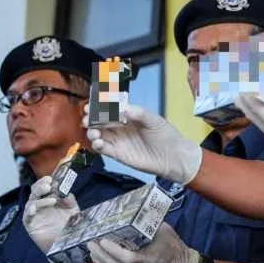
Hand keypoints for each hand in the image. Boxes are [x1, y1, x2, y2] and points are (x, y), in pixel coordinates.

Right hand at [22, 176, 78, 253]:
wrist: (68, 244)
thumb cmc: (70, 226)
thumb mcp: (73, 210)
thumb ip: (70, 200)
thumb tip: (66, 192)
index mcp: (49, 200)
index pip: (44, 187)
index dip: (45, 182)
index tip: (51, 178)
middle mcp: (40, 206)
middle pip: (35, 192)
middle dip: (40, 186)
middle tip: (48, 184)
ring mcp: (34, 215)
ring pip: (31, 202)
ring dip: (40, 199)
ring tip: (52, 200)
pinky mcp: (30, 225)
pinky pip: (27, 216)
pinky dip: (30, 211)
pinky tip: (35, 208)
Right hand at [84, 104, 202, 184]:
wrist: (173, 157)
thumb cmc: (166, 136)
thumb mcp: (154, 120)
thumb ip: (138, 113)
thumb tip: (123, 107)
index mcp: (129, 115)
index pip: (110, 108)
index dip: (100, 106)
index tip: (93, 105)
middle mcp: (121, 127)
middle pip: (100, 121)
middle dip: (92, 118)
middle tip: (89, 118)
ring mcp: (118, 140)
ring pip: (98, 134)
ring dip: (92, 131)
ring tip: (95, 132)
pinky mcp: (118, 153)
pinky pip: (102, 148)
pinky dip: (97, 145)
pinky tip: (99, 142)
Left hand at [87, 222, 200, 262]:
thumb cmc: (175, 249)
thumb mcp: (164, 232)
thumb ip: (150, 224)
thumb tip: (138, 212)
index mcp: (148, 259)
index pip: (126, 258)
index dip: (112, 250)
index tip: (103, 241)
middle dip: (100, 255)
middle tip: (91, 244)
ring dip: (101, 262)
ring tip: (93, 252)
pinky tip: (102, 261)